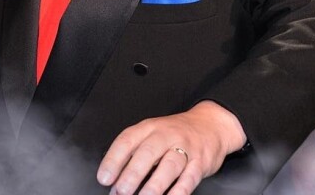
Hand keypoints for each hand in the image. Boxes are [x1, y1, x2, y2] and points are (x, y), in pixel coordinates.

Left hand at [97, 101, 246, 194]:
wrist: (211, 125)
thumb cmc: (175, 134)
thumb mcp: (152, 134)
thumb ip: (134, 153)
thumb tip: (114, 182)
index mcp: (149, 127)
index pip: (128, 140)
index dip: (114, 159)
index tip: (104, 178)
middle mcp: (167, 135)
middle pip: (148, 153)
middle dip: (133, 174)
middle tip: (121, 191)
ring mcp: (185, 148)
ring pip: (169, 166)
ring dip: (154, 185)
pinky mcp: (200, 163)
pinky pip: (189, 179)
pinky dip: (178, 192)